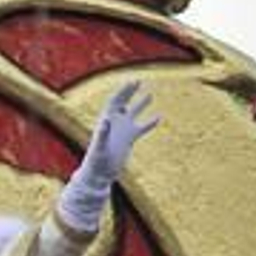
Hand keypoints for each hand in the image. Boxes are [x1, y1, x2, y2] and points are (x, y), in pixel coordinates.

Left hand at [56, 82, 159, 232]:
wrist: (100, 174)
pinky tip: (159, 117)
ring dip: (141, 104)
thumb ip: (101, 134)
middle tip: (139, 81)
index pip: (114, 101)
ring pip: (133, 113)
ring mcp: (122, 130)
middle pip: (123, 102)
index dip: (122, 91)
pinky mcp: (129, 139)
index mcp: (105, 120)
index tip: (131, 82)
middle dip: (130, 92)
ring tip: (150, 94)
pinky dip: (149, 123)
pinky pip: (141, 128)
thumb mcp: (98, 147)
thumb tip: (106, 120)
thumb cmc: (95, 162)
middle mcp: (114, 123)